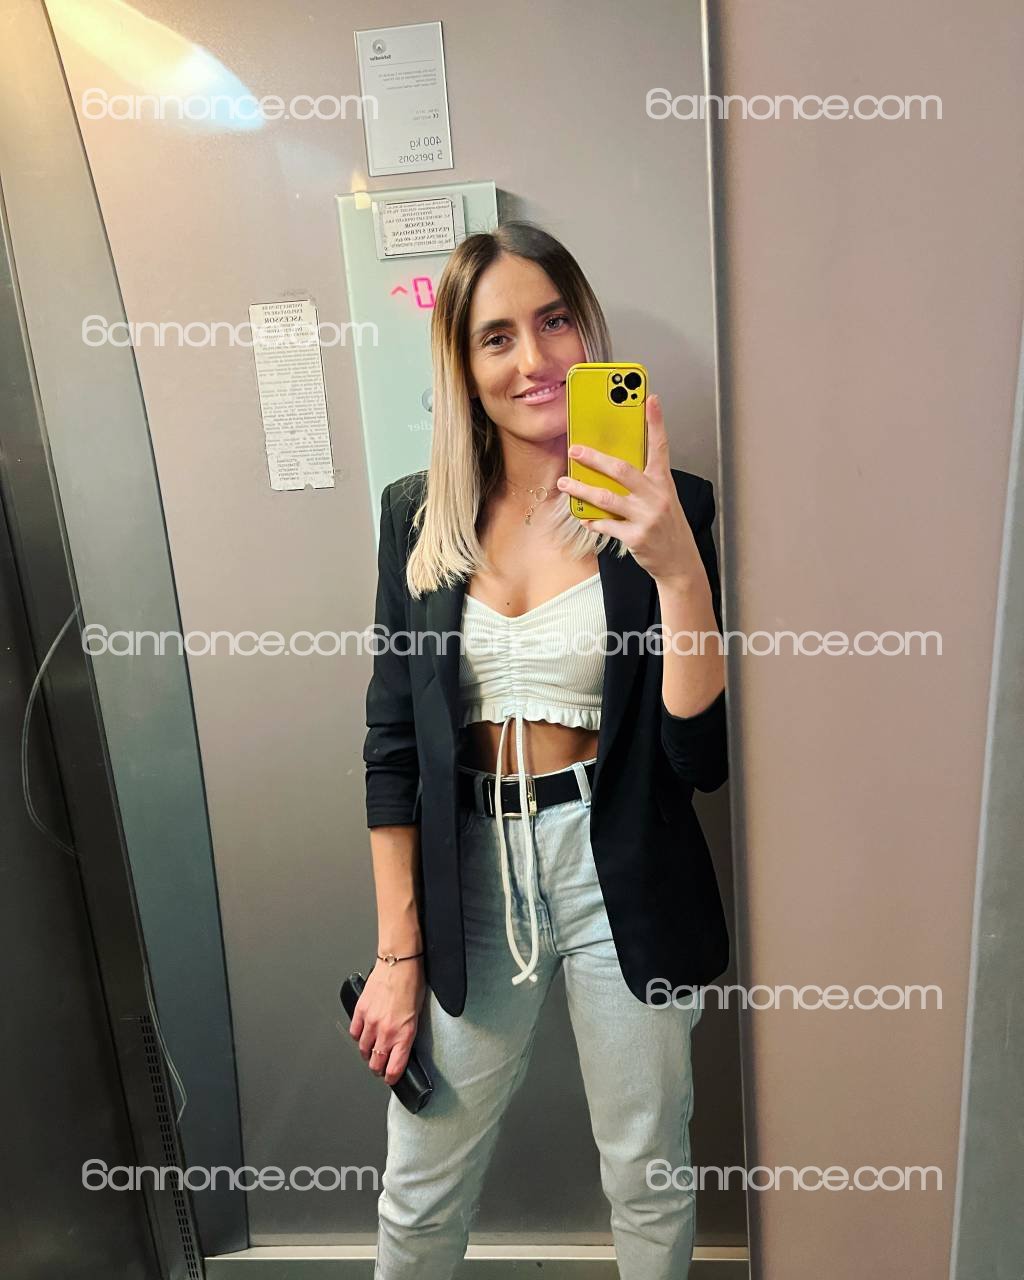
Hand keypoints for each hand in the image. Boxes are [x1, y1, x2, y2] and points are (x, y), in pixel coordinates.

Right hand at [348, 956, 425, 1085]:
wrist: (399, 963)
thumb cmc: (412, 984)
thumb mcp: (417, 1014)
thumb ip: (407, 1034)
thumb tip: (400, 1047)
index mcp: (404, 1034)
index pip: (394, 1068)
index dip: (391, 1077)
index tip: (390, 1077)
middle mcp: (386, 1031)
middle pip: (375, 1063)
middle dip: (378, 1068)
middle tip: (380, 1066)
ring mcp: (371, 1022)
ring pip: (363, 1050)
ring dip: (368, 1052)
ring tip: (372, 1050)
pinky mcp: (360, 1011)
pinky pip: (354, 1032)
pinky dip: (358, 1036)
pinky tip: (363, 1033)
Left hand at [556, 393, 703, 586]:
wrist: (679, 562)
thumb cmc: (667, 526)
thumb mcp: (663, 498)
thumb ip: (642, 481)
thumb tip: (610, 465)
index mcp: (663, 482)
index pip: (660, 446)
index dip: (656, 421)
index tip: (650, 398)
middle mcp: (657, 496)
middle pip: (622, 470)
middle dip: (595, 458)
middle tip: (574, 450)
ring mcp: (646, 517)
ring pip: (607, 498)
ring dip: (581, 489)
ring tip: (564, 484)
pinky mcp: (636, 537)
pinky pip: (606, 525)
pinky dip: (592, 520)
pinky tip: (583, 516)